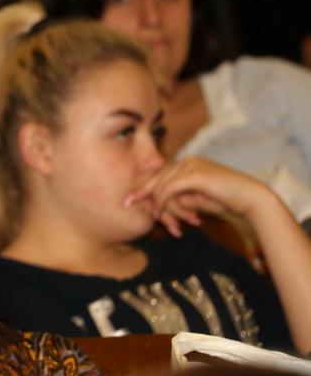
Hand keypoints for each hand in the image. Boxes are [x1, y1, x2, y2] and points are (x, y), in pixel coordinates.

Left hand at [125, 158, 271, 236]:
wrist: (249, 198)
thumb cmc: (225, 199)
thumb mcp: (196, 198)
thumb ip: (179, 197)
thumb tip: (161, 204)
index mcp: (187, 163)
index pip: (160, 174)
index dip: (145, 186)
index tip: (132, 197)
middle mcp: (187, 161)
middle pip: (157, 176)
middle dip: (141, 191)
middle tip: (126, 202)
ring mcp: (191, 165)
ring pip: (161, 183)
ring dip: (154, 201)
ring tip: (150, 214)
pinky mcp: (195, 174)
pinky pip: (170, 188)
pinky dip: (162, 200)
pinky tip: (158, 211)